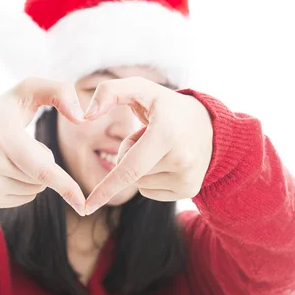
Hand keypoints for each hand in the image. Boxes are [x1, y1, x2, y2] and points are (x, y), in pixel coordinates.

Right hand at [0, 77, 86, 215]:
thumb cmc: (6, 110)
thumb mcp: (29, 89)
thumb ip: (60, 91)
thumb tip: (81, 117)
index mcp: (2, 136)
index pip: (42, 169)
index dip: (65, 186)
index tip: (83, 204)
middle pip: (43, 180)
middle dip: (46, 163)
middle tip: (25, 144)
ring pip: (36, 190)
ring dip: (36, 175)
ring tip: (15, 155)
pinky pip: (24, 198)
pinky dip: (26, 184)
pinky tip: (9, 168)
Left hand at [83, 77, 213, 214]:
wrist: (209, 124)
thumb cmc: (166, 106)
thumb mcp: (141, 88)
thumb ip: (109, 91)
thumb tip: (85, 115)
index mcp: (166, 133)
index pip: (129, 168)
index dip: (106, 188)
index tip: (87, 206)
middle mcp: (181, 158)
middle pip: (130, 174)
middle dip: (127, 155)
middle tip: (148, 136)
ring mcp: (188, 177)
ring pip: (139, 184)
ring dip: (140, 168)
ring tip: (161, 147)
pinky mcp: (190, 190)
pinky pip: (150, 191)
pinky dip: (150, 177)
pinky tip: (166, 161)